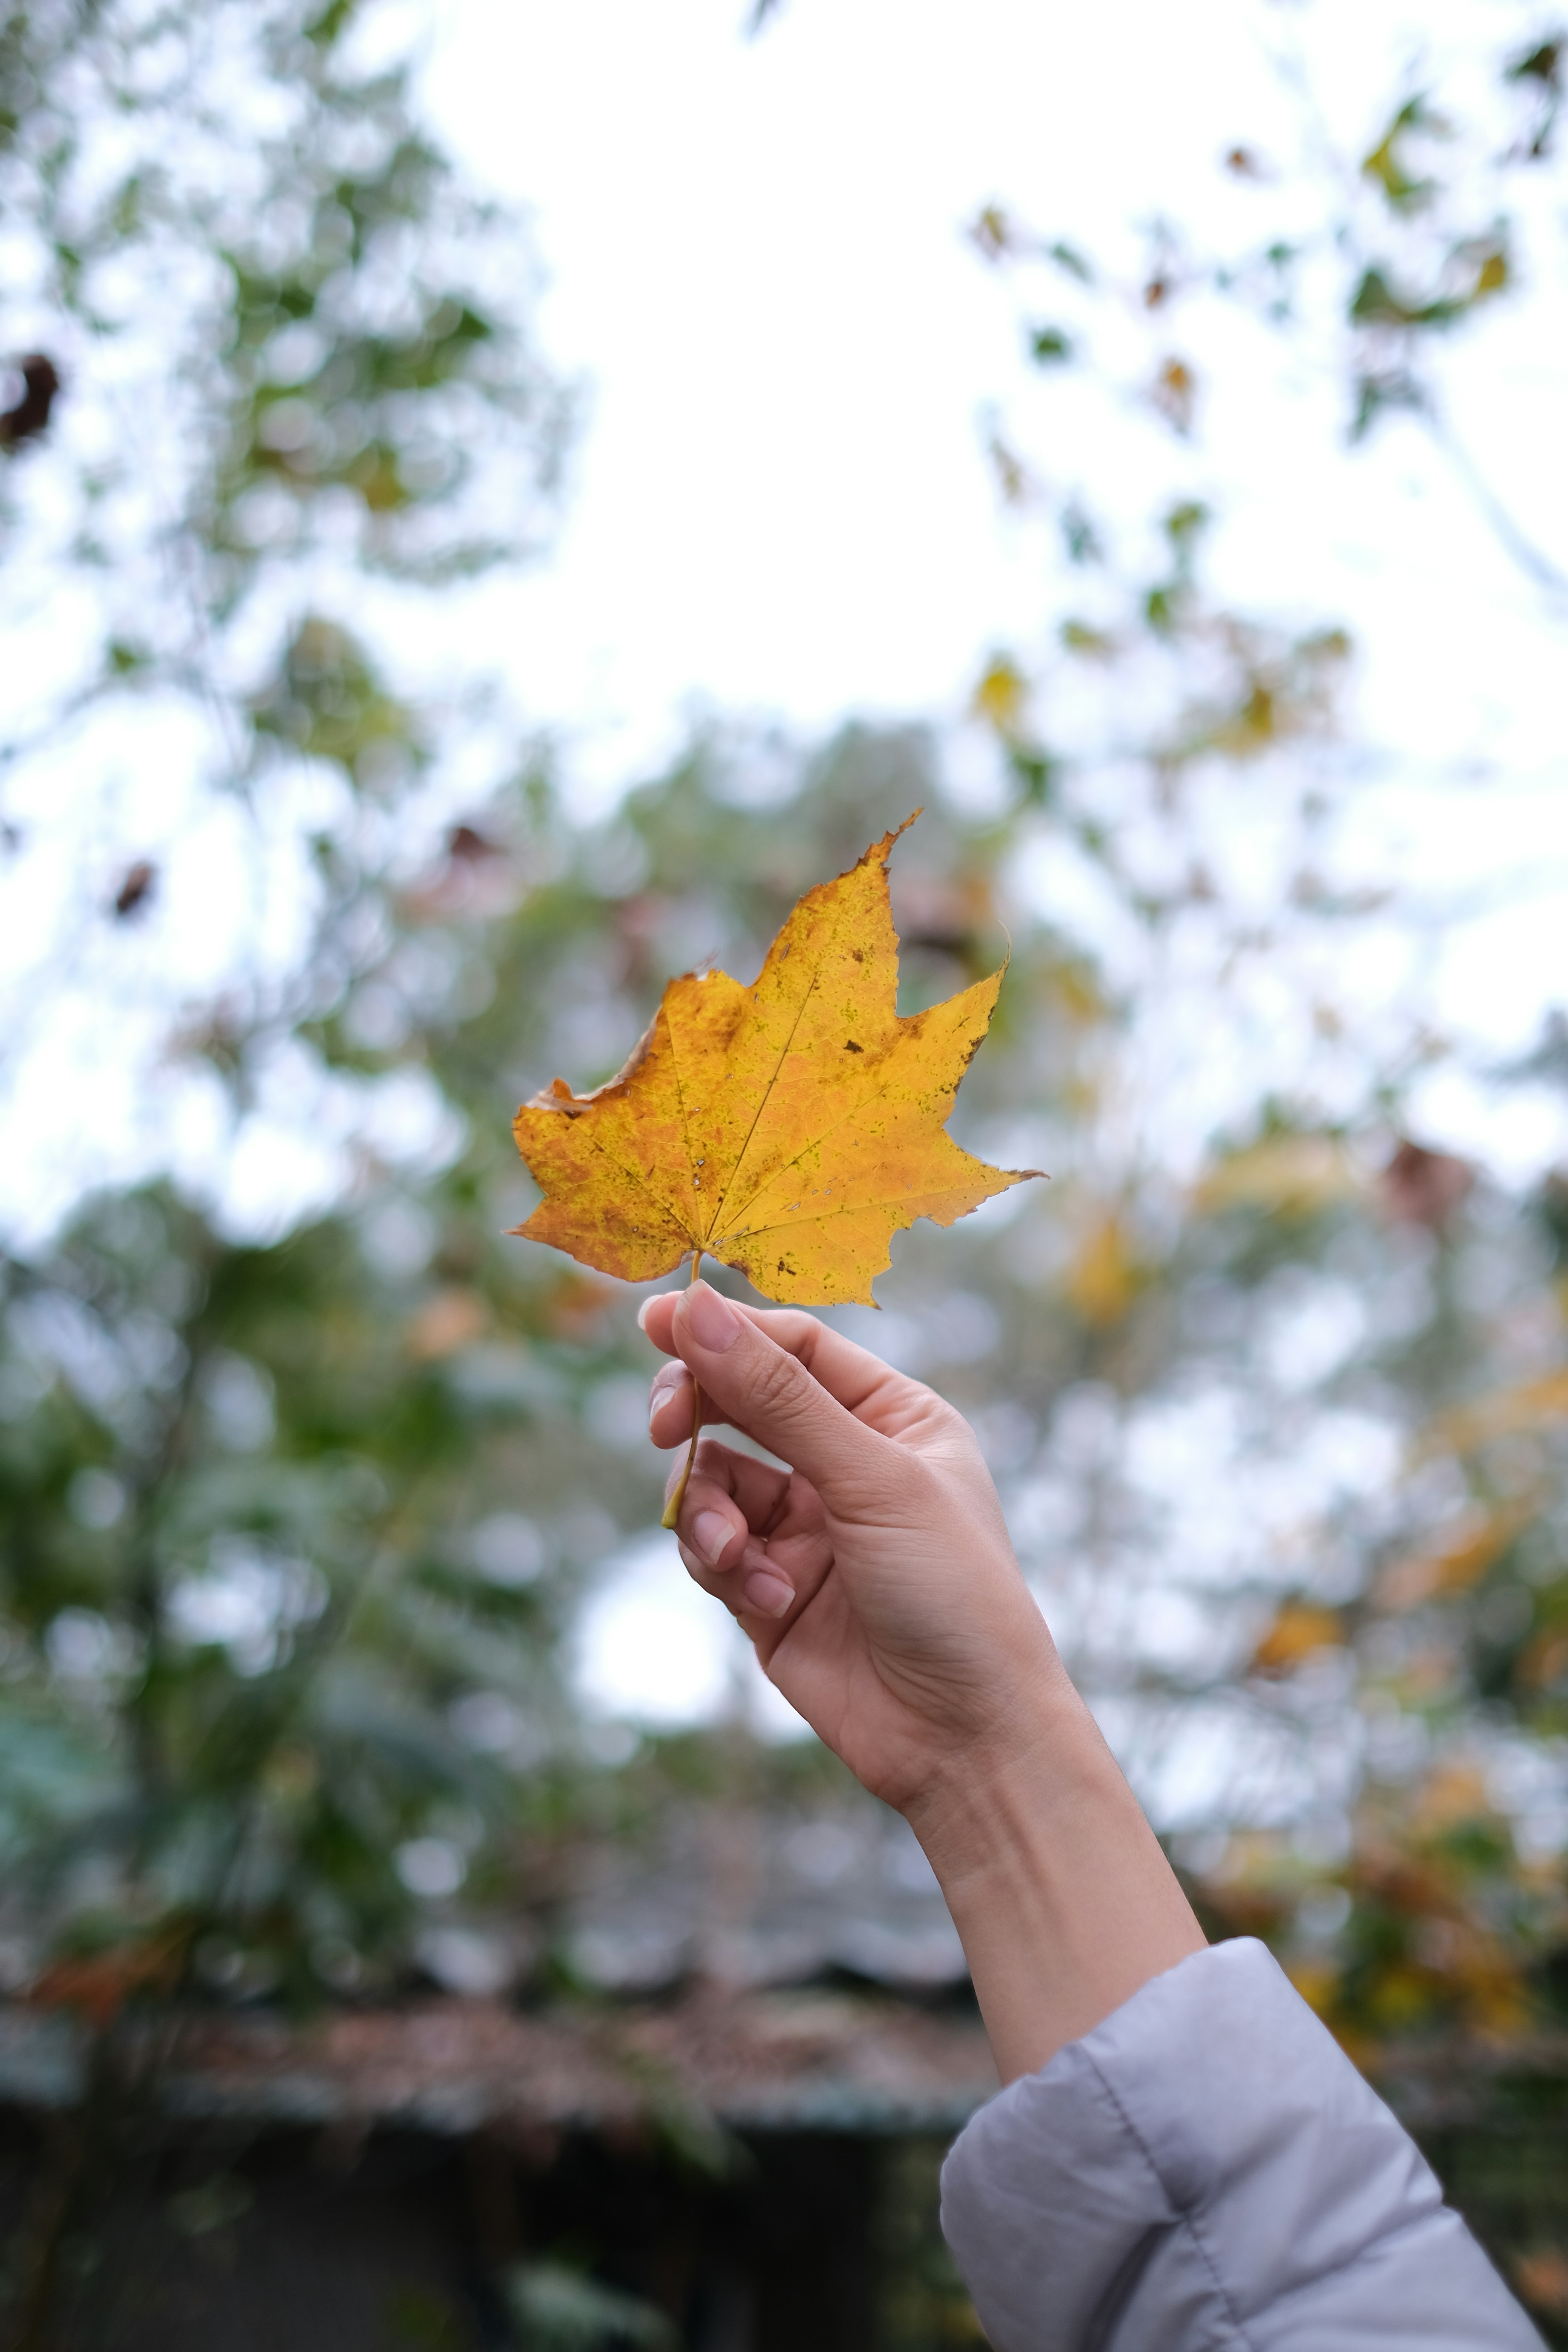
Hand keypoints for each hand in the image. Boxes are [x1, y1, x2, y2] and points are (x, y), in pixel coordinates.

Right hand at [642, 1280, 1205, 2078]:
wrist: (966, 1737)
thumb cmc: (953, 1594)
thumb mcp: (871, 1478)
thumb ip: (778, 1395)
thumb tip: (697, 1306)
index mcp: (892, 1417)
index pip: (794, 1346)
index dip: (725, 1328)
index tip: (654, 1320)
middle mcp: (846, 1463)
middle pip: (739, 1402)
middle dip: (697, 1410)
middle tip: (666, 1423)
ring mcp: (805, 1527)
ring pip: (713, 1481)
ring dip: (708, 1510)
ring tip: (735, 1553)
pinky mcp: (769, 1590)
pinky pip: (711, 1549)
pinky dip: (724, 1567)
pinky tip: (765, 1598)